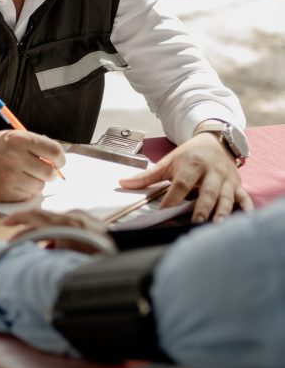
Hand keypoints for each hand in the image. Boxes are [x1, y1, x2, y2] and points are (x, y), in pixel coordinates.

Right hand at [0, 130, 65, 201]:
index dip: (60, 158)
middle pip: (50, 172)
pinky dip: (25, 191)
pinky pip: (27, 196)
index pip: (54, 151)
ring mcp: (9, 177)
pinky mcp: (4, 193)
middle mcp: (15, 157)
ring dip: (37, 182)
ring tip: (24, 176)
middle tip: (43, 170)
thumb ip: (34, 145)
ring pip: (40, 186)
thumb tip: (58, 160)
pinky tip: (14, 183)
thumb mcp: (11, 137)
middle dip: (50, 173)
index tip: (59, 161)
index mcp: (19, 139)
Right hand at [4, 208, 111, 253]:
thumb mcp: (68, 260)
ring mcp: (83, 217)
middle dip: (26, 229)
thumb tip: (33, 259)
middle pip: (43, 219)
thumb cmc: (99, 260)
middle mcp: (73, 217)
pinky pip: (67, 225)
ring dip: (42, 234)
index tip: (6, 223)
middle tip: (13, 240)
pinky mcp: (91, 222)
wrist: (126, 254)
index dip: (18, 219)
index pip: (34, 216)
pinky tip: (55, 249)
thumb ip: (49, 255)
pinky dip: (57, 234)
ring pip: (55, 223)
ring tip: (33, 248)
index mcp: (64, 224)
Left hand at [119, 133, 253, 222]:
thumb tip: (122, 183)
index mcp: (191, 164)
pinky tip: (244, 218)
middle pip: (207, 191)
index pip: (181, 184)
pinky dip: (245, 208)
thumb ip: (146, 176)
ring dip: (223, 211)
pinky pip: (243, 197)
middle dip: (202, 208)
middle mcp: (211, 171)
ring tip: (217, 226)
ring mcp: (226, 178)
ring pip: (226, 196)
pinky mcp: (237, 184)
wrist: (215, 141)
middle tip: (195, 224)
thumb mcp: (168, 162)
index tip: (164, 213)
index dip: (172, 198)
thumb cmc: (189, 155)